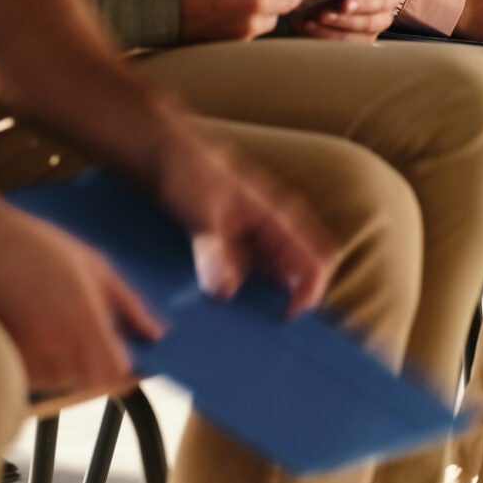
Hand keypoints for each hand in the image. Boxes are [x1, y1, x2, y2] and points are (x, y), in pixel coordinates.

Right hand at [0, 205, 160, 400]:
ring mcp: (26, 352)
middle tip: (90, 334)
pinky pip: (33, 376)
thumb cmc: (36, 244)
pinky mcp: (2, 356)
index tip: (131, 360)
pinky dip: (42, 363)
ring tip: (58, 325)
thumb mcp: (95, 264)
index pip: (116, 373)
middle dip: (98, 364)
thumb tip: (156, 333)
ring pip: (62, 381)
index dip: (128, 371)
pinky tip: (37, 331)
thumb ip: (129, 304)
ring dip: (70, 364)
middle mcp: (55, 342)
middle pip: (91, 381)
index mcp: (84, 317)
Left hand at [153, 119, 333, 311]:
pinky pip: (251, 274)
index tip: (285, 317)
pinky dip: (242, 290)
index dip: (310, 292)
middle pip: (300, 275)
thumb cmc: (191, 173)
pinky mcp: (238, 243)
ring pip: (275, 277)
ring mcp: (258, 237)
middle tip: (262, 329)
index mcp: (280, 217)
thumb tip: (225, 292)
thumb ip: (214, 253)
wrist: (166, 153)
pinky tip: (219, 302)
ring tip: (238, 321)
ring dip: (262, 298)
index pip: (317, 261)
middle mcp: (276, 228)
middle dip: (288, 302)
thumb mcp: (202, 214)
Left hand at [294, 0, 403, 42]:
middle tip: (343, 3)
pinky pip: (353, 41)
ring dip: (343, 21)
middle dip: (363, 3)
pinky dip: (329, 34)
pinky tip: (311, 26)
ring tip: (318, 16)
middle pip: (385, 1)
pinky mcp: (365, 37)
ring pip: (369, 24)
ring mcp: (380, 18)